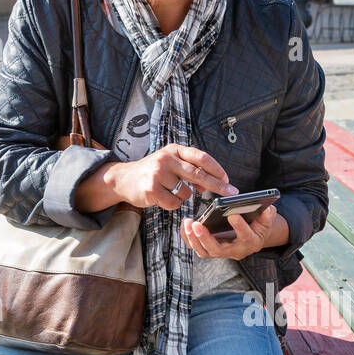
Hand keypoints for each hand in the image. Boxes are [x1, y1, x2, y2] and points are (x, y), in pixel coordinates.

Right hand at [111, 144, 237, 211]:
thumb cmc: (152, 172)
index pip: (201, 157)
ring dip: (184, 196)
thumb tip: (209, 183)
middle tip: (230, 192)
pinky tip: (162, 197)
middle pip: (198, 174)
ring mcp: (158, 174)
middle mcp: (167, 159)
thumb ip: (189, 169)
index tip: (227, 179)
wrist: (123, 179)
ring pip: (186, 193)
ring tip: (169, 190)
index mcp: (174, 150)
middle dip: (217, 185)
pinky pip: (174, 203)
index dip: (217, 169)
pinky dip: (172, 204)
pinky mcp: (152, 189)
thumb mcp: (170, 163)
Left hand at [181, 204, 284, 260]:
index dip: (240, 227)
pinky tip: (185, 224)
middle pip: (218, 250)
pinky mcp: (211, 250)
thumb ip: (267, 216)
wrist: (251, 237)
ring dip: (194, 238)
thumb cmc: (258, 226)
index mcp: (251, 243)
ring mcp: (221, 253)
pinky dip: (189, 237)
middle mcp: (235, 251)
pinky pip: (197, 247)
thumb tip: (269, 209)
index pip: (246, 237)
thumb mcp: (266, 221)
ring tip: (189, 223)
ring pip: (205, 252)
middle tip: (198, 224)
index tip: (233, 215)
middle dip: (206, 238)